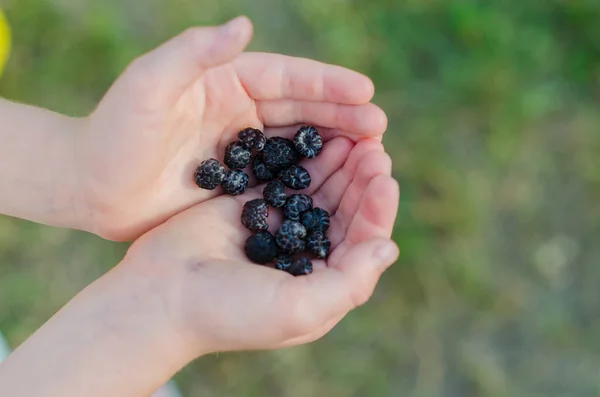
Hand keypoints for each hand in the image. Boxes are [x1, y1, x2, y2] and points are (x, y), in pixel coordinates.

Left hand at [77, 16, 386, 240]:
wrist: (91, 187)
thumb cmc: (115, 132)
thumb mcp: (150, 85)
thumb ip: (194, 54)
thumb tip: (245, 24)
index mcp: (226, 80)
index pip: (287, 77)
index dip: (327, 83)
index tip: (366, 92)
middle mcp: (241, 111)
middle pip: (302, 108)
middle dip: (343, 116)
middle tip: (380, 128)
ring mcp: (243, 149)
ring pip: (299, 144)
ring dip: (335, 149)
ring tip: (371, 157)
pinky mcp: (238, 183)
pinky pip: (283, 179)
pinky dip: (311, 182)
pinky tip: (337, 191)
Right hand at [124, 136, 398, 353]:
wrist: (159, 296)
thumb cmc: (227, 313)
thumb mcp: (297, 310)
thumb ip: (349, 283)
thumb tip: (388, 248)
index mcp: (322, 283)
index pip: (363, 242)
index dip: (377, 211)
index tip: (384, 178)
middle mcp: (305, 254)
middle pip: (346, 212)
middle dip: (362, 181)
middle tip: (374, 149)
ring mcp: (279, 227)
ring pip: (322, 190)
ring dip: (341, 165)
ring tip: (356, 137)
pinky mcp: (254, 206)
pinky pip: (288, 176)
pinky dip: (307, 158)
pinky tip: (321, 137)